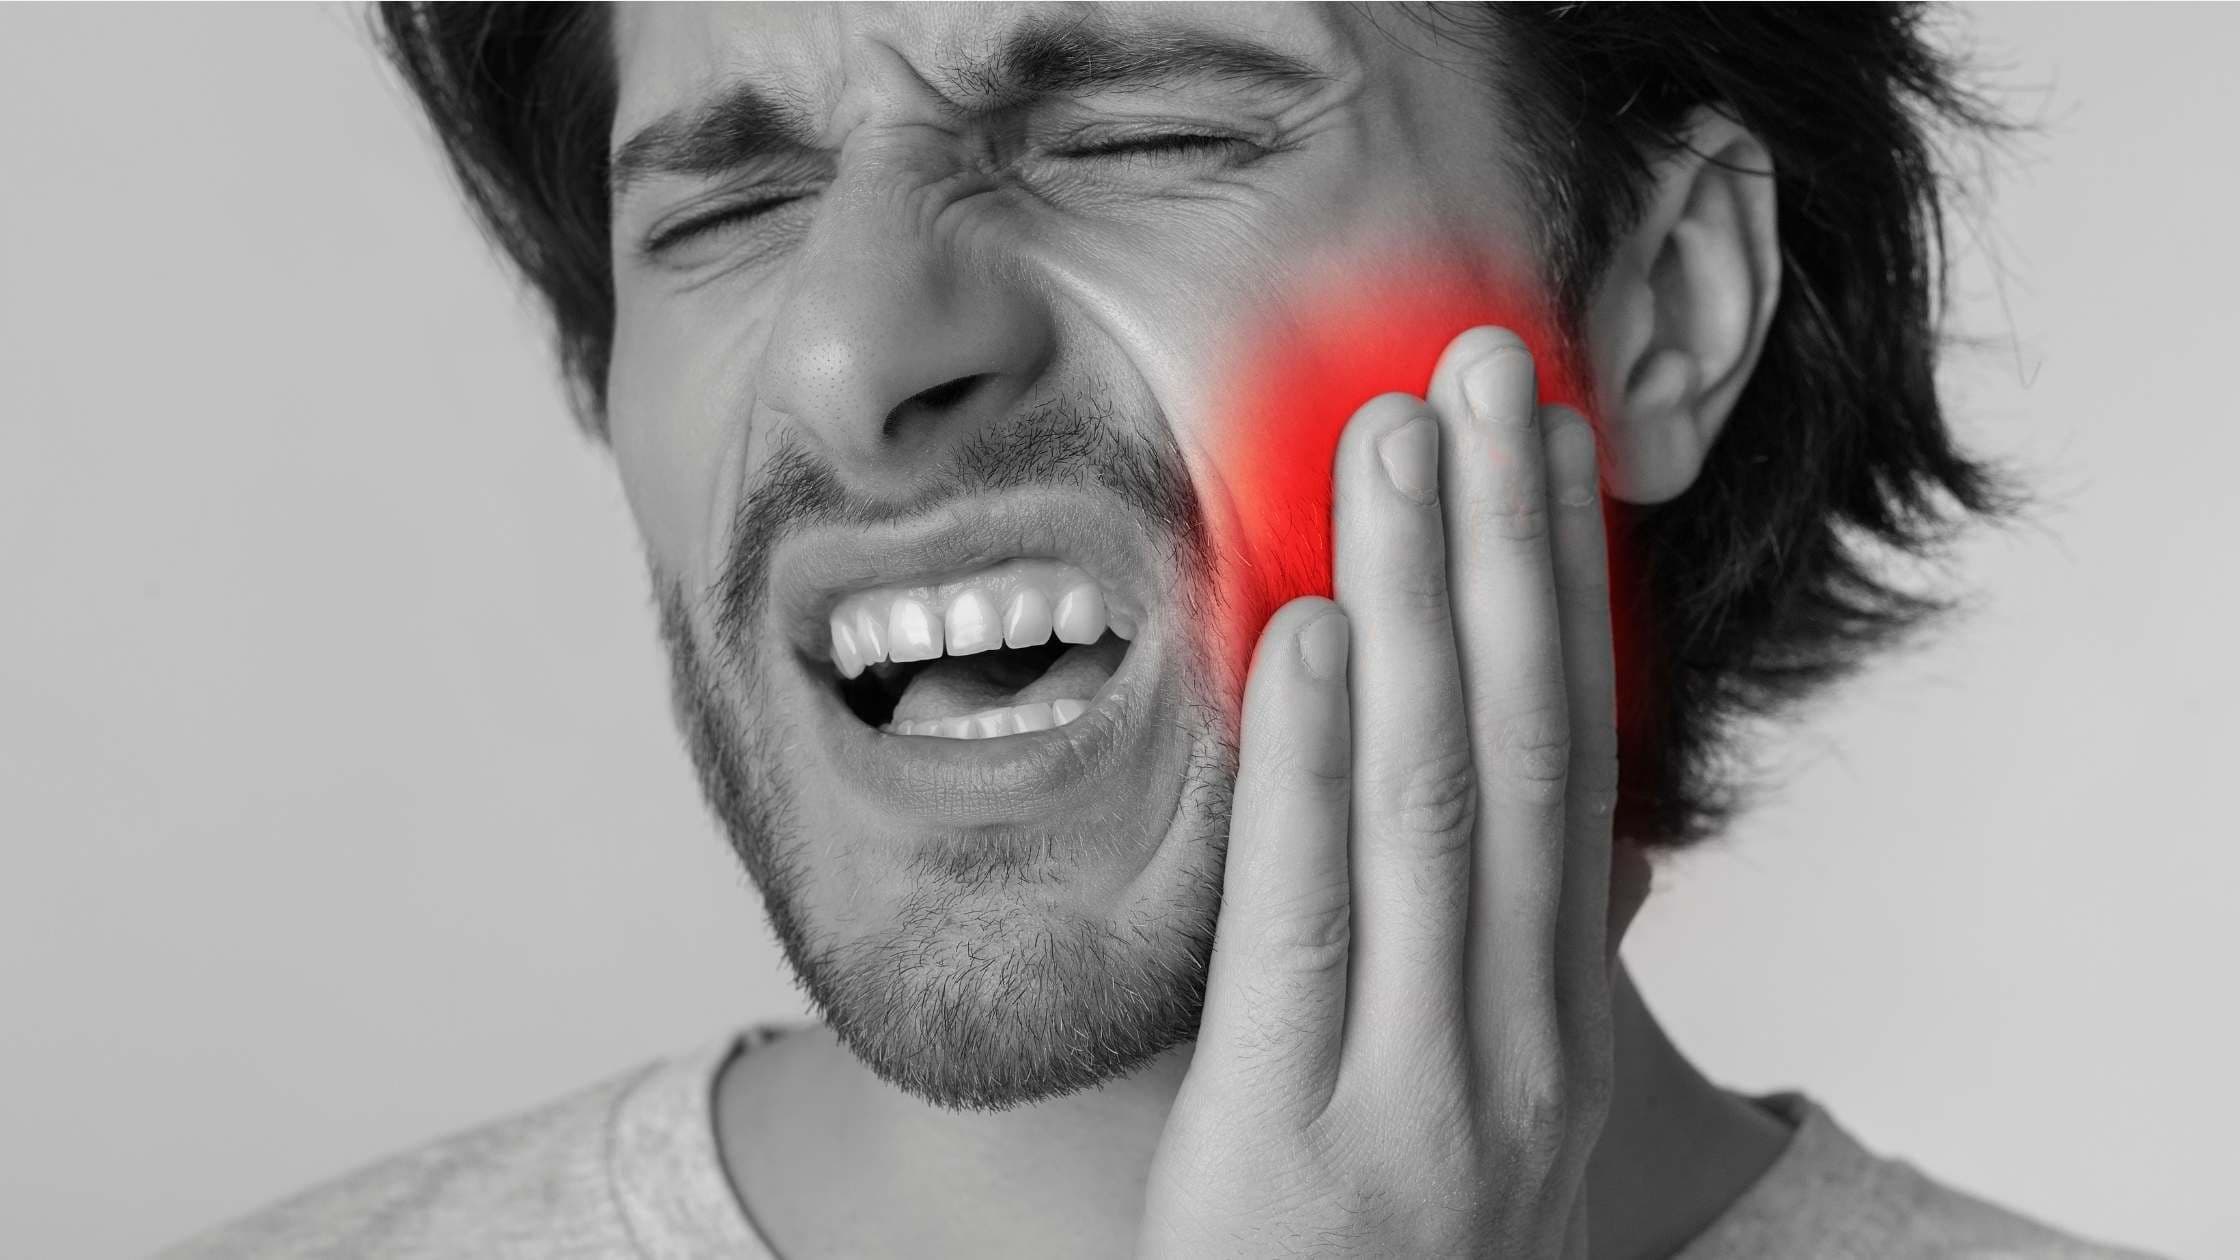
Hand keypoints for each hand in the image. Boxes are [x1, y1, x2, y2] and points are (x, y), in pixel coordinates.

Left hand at [1137, 327, 1620, 1257]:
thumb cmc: (1376, 1258)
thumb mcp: (1473, 1111)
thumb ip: (1500, 971)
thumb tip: (1543, 826)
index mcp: (1557, 1023)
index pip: (1570, 763)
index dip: (1560, 592)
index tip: (1547, 445)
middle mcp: (1519, 1043)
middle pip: (1518, 748)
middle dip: (1503, 547)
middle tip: (1486, 371)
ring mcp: (1424, 1092)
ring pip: (1429, 805)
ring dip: (1414, 607)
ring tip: (1398, 444)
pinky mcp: (1302, 1137)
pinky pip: (1311, 918)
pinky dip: (1310, 766)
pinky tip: (1304, 635)